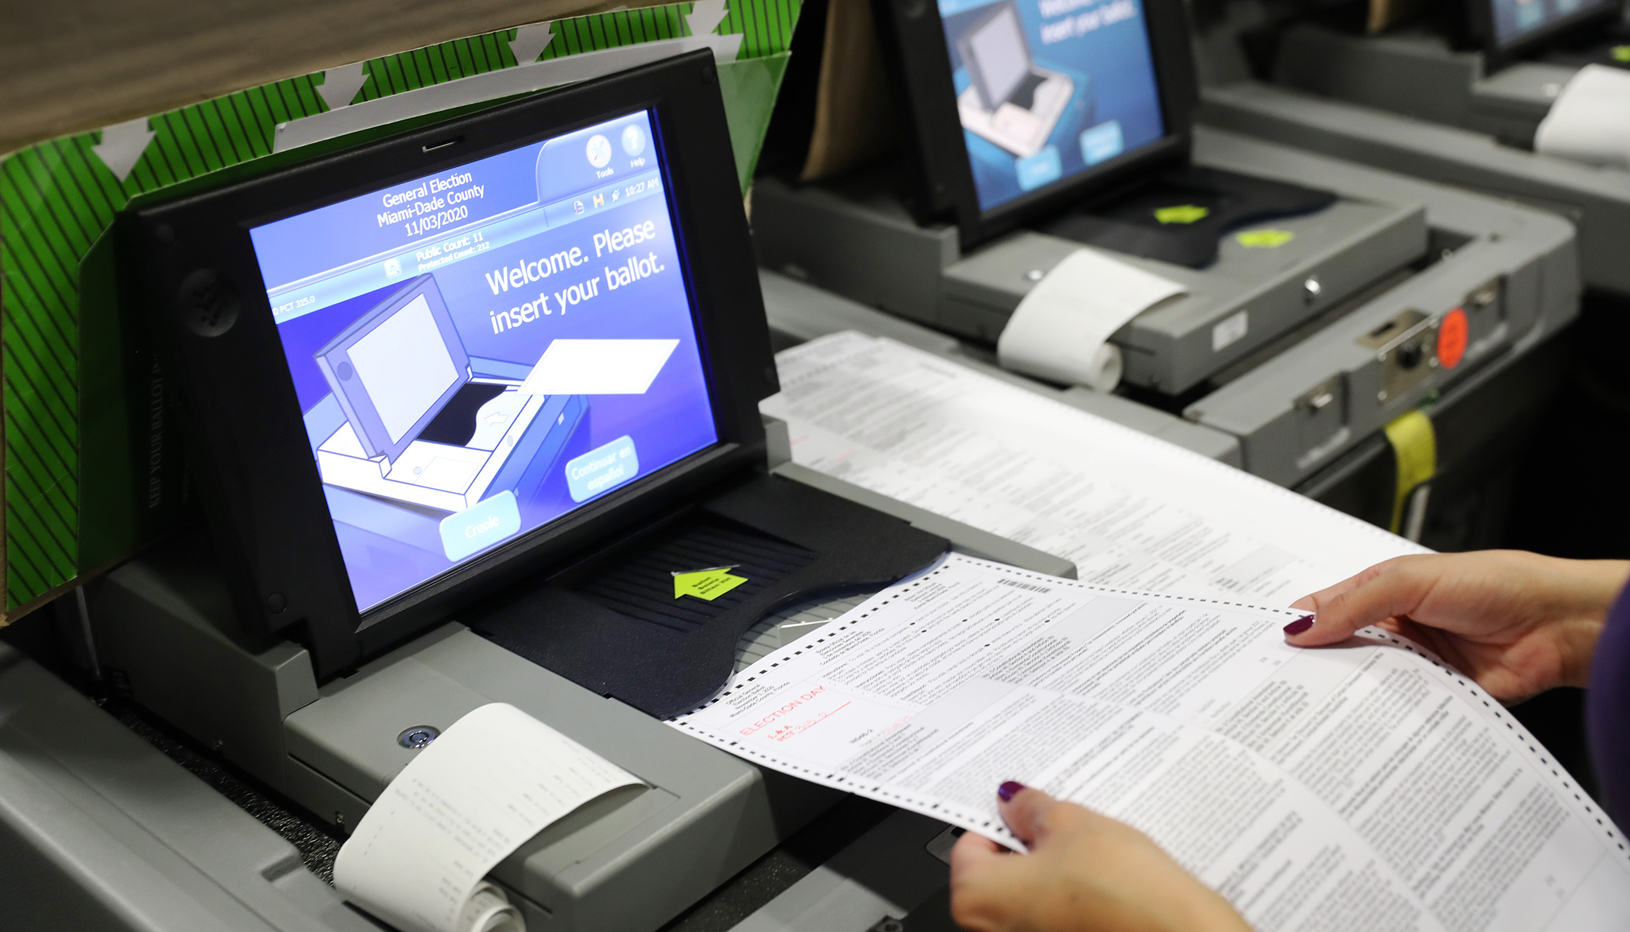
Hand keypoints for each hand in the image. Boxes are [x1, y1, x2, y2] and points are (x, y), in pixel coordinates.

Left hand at [949, 783, 1249, 931]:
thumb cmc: (1123, 893)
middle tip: (1064, 829)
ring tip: (1091, 857)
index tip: (1028, 811)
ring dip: (1052, 876)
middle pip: (998, 876)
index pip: (970, 845)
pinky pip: (1054, 921)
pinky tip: (1104, 887)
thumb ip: (1032, 810)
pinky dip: (1071, 902)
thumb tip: (1014, 802)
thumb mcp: (1072, 825)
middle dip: (1029, 849)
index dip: (1002, 822)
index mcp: (977, 899)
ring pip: (1028, 900)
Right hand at [1287, 550, 1629, 702]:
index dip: (1294, 624)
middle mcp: (1396, 629)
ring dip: (1347, 692)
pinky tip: (1361, 723)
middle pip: (1341, 650)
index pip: (1325, 608)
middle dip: (1314, 665)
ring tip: (1312, 708)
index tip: (1263, 645)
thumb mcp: (1410, 581)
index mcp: (1382, 592)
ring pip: (1367, 684)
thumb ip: (1355, 605)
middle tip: (1279, 684)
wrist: (1557, 624)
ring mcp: (1416, 664)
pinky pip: (1400, 711)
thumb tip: (1302, 627)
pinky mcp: (1437, 697)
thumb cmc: (1495, 584)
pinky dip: (1382, 717)